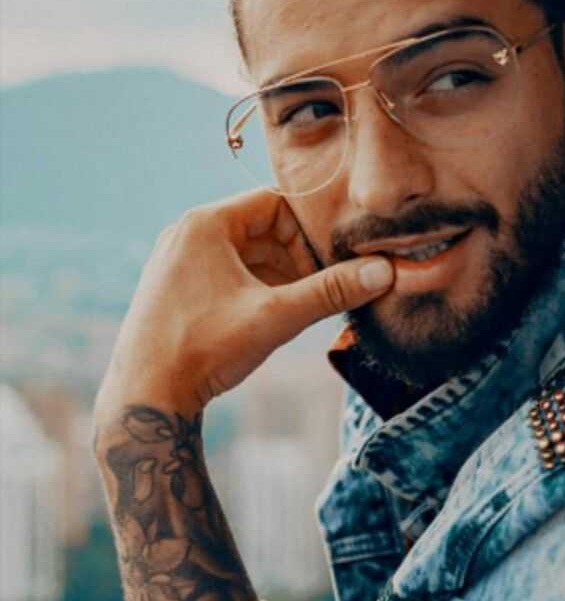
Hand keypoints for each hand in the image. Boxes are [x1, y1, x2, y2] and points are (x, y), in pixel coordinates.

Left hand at [95, 189, 393, 421]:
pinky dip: (257, 290)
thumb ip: (331, 291)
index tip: (336, 260)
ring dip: (280, 277)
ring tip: (303, 308)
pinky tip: (274, 319)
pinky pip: (228, 274)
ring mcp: (178, 261)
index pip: (275, 203)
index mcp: (205, 224)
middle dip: (297, 259)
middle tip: (325, 290)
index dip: (310, 230)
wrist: (144, 397)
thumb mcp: (276, 317)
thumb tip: (385, 271)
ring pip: (247, 255)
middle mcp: (187, 234)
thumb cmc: (203, 350)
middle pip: (262, 229)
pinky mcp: (176, 288)